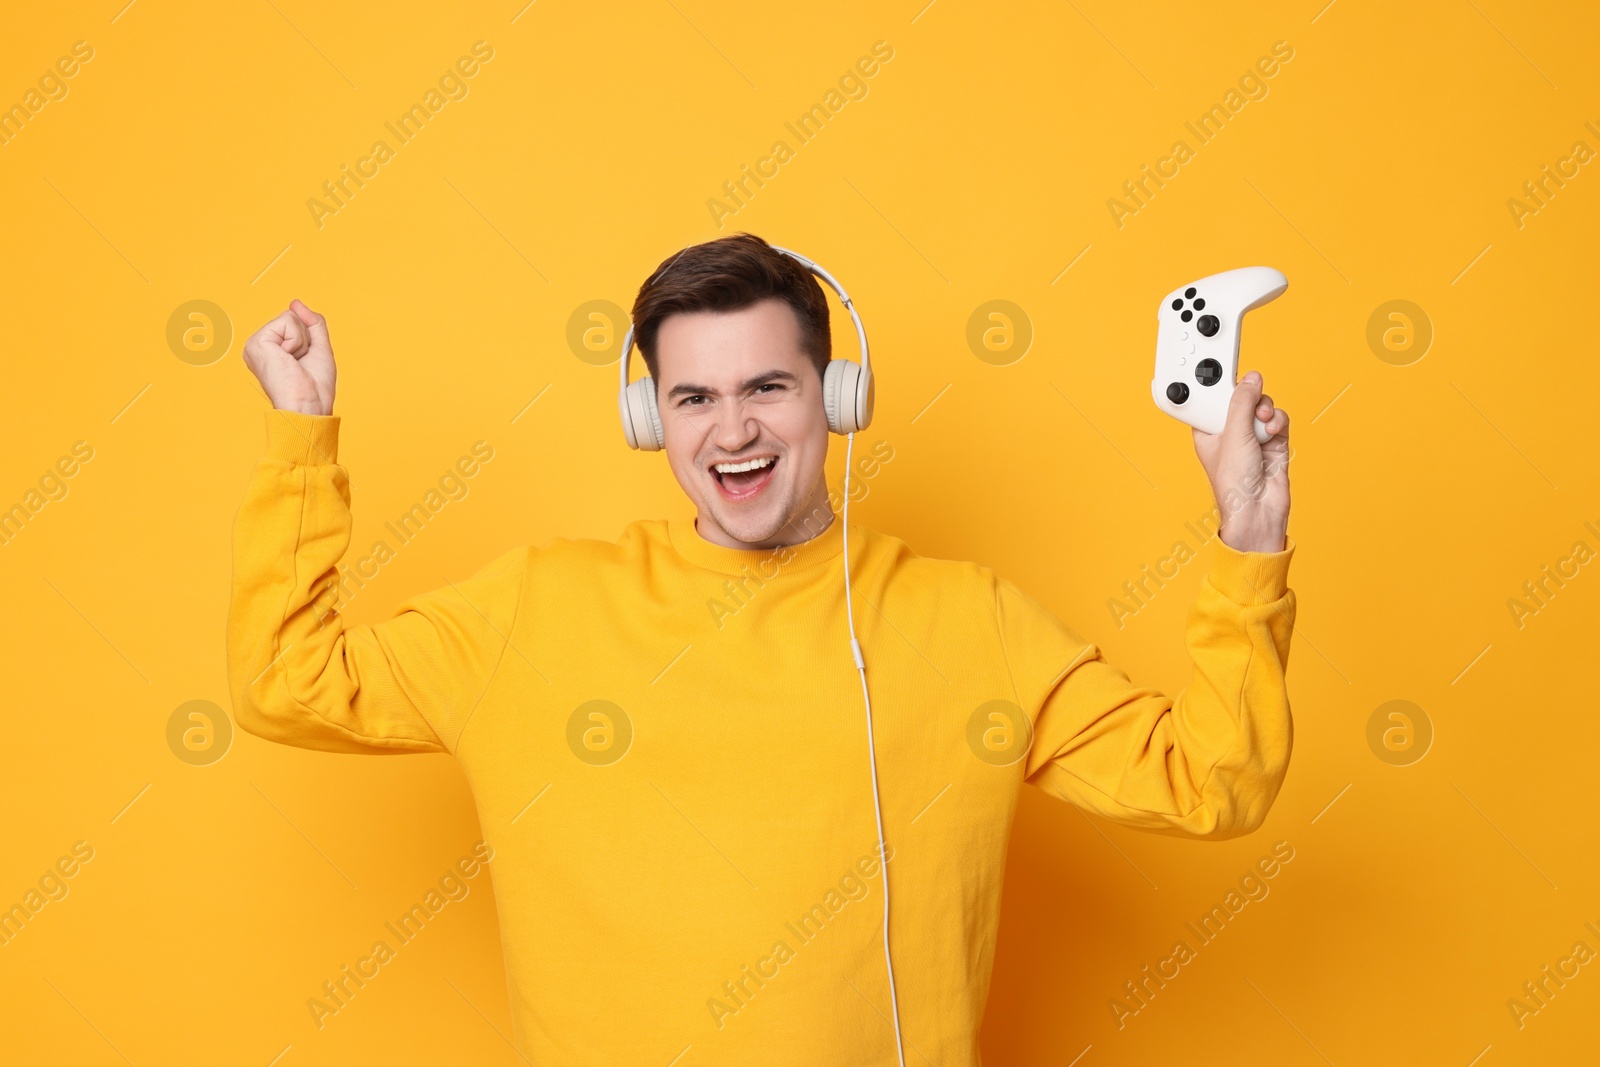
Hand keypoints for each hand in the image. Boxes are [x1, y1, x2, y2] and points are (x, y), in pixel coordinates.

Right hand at [241, 299, 335, 415]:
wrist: (309, 406)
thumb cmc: (315, 386)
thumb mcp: (318, 348)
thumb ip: (311, 323)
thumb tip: (296, 302)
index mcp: (271, 349)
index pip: (296, 322)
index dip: (310, 340)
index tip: (303, 363)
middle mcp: (259, 345)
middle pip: (293, 317)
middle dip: (306, 339)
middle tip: (300, 364)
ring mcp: (255, 343)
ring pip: (291, 317)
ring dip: (303, 342)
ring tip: (295, 363)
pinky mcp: (257, 342)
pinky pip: (288, 322)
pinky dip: (297, 341)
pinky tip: (289, 360)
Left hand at [1191, 371, 1288, 553]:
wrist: (1258, 511)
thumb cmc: (1233, 484)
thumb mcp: (1233, 435)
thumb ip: (1242, 403)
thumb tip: (1251, 378)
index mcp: (1208, 430)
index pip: (1211, 399)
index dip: (1216, 385)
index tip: (1221, 366)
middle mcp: (1230, 431)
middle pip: (1240, 397)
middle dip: (1248, 395)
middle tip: (1249, 393)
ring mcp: (1252, 436)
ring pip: (1261, 405)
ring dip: (1264, 409)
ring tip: (1262, 420)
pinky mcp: (1273, 440)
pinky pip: (1277, 418)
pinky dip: (1277, 420)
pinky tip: (1273, 430)